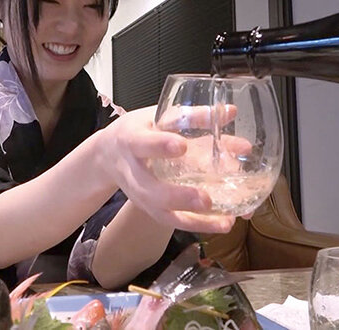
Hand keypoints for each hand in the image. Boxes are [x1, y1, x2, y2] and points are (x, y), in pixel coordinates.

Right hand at [97, 106, 234, 233]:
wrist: (108, 155)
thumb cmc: (137, 131)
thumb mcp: (157, 116)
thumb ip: (192, 116)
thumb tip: (230, 112)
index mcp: (132, 141)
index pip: (143, 144)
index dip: (160, 146)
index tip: (182, 146)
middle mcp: (133, 173)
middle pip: (151, 190)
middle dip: (178, 197)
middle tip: (206, 199)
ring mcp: (140, 195)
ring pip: (162, 213)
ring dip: (195, 220)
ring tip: (225, 221)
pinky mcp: (149, 209)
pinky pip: (172, 221)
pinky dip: (198, 225)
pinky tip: (222, 224)